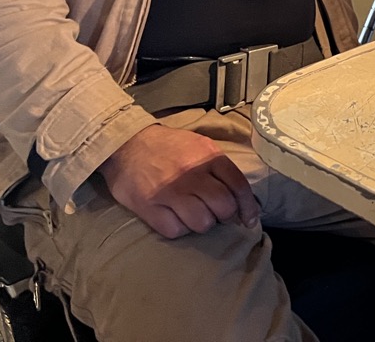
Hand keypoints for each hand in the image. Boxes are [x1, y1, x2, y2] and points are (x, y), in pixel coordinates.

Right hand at [98, 124, 259, 237]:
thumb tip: (240, 198)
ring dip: (201, 223)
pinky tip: (174, 217)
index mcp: (208, 156)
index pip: (238, 186)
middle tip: (215, 214)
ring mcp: (170, 192)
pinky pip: (176, 231)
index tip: (248, 220)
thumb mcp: (199, 146)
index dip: (247, 208)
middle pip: (223, 208)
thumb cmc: (168, 147)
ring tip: (193, 214)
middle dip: (224, 216)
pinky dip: (178, 228)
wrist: (127, 144)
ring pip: (202, 223)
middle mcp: (191, 174)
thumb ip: (219, 168)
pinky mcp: (149, 207)